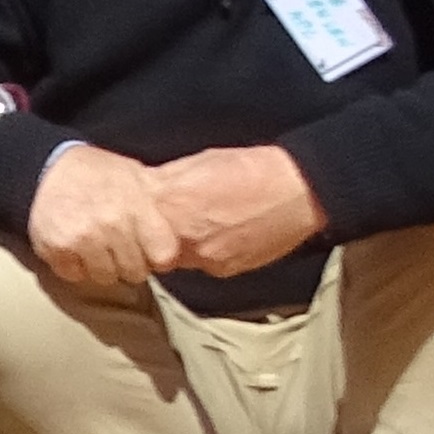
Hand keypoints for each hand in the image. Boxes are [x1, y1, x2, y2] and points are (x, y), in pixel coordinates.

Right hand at [27, 142, 181, 288]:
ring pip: (106, 277)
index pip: (163, 258)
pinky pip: (74, 275)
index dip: (158, 257)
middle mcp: (111, 226)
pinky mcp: (56, 248)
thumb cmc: (99, 173)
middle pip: (135, 272)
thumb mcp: (136, 177)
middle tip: (119, 246)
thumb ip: (157, 206)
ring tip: (96, 246)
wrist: (47, 165)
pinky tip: (75, 247)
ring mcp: (82, 239)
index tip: (149, 250)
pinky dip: (75, 265)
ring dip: (102, 266)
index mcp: (137, 209)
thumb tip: (185, 228)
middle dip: (130, 262)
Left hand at [149, 146, 327, 278]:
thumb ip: (167, 182)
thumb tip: (147, 189)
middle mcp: (184, 237)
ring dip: (183, 246)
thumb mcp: (197, 163)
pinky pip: (205, 265)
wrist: (299, 191)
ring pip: (179, 258)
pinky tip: (222, 235)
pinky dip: (207, 253)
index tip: (141, 216)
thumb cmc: (250, 170)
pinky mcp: (227, 269)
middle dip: (155, 236)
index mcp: (171, 204)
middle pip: (151, 246)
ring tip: (203, 225)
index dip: (137, 221)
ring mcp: (207, 257)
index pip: (134, 224)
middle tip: (170, 222)